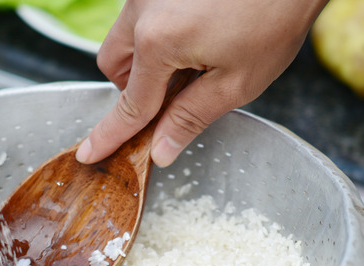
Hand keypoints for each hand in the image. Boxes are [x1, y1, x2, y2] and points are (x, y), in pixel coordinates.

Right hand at [75, 0, 327, 166]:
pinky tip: (196, 34)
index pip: (130, 104)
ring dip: (145, 59)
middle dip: (133, 88)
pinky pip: (141, 15)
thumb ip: (190, 118)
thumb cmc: (274, 15)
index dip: (110, 135)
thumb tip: (161, 149)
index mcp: (158, 41)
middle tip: (171, 97)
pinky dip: (157, 33)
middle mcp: (142, 9)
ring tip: (193, 59)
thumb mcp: (237, 83)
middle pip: (114, 65)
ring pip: (124, 37)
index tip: (90, 153)